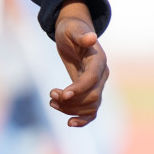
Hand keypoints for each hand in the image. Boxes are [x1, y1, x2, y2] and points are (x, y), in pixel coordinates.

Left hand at [49, 1, 107, 126]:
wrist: (74, 33)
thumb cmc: (71, 30)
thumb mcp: (72, 29)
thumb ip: (81, 36)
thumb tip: (92, 38)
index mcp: (98, 60)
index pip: (91, 79)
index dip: (78, 89)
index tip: (62, 94)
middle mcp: (101, 74)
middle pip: (92, 97)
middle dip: (71, 101)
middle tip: (51, 95)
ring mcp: (98, 84)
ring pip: (91, 106)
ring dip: (71, 109)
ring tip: (52, 101)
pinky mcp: (90, 91)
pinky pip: (92, 111)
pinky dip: (83, 119)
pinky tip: (70, 123)